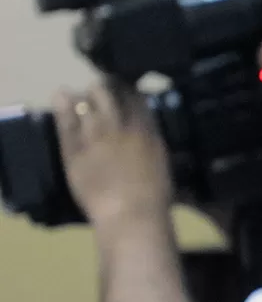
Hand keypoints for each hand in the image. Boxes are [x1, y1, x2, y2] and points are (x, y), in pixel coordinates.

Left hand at [53, 81, 173, 228]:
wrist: (131, 214)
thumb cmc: (155, 196)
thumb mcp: (161, 161)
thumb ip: (151, 141)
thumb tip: (146, 130)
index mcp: (146, 129)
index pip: (135, 96)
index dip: (127, 88)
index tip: (123, 87)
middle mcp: (120, 126)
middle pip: (108, 92)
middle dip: (103, 88)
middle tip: (100, 92)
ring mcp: (95, 136)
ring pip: (85, 102)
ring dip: (84, 96)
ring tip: (79, 96)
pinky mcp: (74, 150)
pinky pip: (65, 122)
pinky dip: (62, 106)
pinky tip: (59, 95)